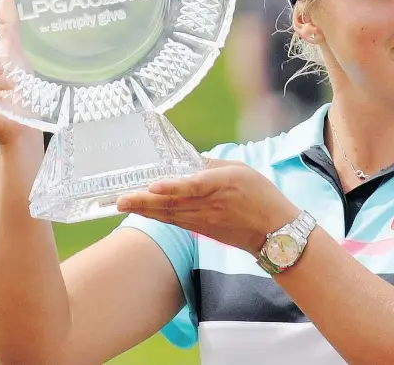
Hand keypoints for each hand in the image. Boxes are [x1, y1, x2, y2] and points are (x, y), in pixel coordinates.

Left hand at [116, 159, 299, 254]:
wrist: (274, 232)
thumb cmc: (261, 196)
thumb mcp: (241, 170)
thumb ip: (213, 166)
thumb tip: (189, 161)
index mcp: (221, 185)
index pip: (193, 186)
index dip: (172, 187)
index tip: (153, 186)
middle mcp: (209, 205)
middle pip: (172, 204)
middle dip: (144, 202)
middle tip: (120, 200)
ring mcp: (204, 220)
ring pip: (170, 215)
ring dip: (145, 210)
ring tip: (124, 204)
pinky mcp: (203, 230)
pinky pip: (176, 221)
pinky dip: (158, 216)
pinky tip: (145, 211)